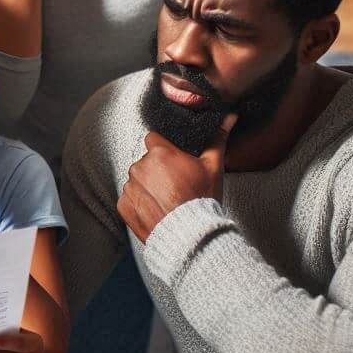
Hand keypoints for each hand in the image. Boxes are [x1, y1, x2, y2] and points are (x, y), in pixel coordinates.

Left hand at [117, 114, 236, 242]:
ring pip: (137, 180)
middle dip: (157, 169)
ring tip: (167, 200)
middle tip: (174, 184)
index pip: (153, 138)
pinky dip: (139, 203)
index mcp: (159, 152)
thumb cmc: (202, 199)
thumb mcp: (214, 167)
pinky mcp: (124, 205)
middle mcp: (140, 166)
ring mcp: (130, 186)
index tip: (172, 160)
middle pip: (146, 161)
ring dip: (147, 186)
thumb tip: (228, 118)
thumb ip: (217, 138)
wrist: (190, 235)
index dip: (164, 148)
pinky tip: (157, 210)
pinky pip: (129, 198)